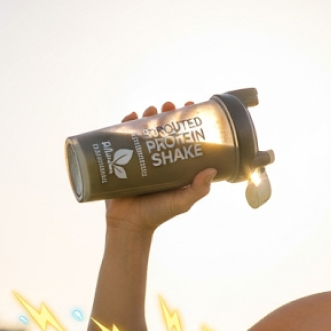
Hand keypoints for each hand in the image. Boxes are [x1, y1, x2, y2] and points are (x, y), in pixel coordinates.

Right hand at [104, 101, 215, 232]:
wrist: (129, 225)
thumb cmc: (158, 214)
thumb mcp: (182, 201)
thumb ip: (197, 189)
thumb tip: (211, 170)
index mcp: (173, 164)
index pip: (180, 136)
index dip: (184, 120)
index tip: (189, 106)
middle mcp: (156, 158)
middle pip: (161, 129)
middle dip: (165, 113)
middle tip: (168, 105)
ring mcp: (138, 158)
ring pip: (142, 130)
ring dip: (146, 115)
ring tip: (151, 109)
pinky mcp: (119, 160)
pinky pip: (120, 138)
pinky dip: (123, 124)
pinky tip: (130, 116)